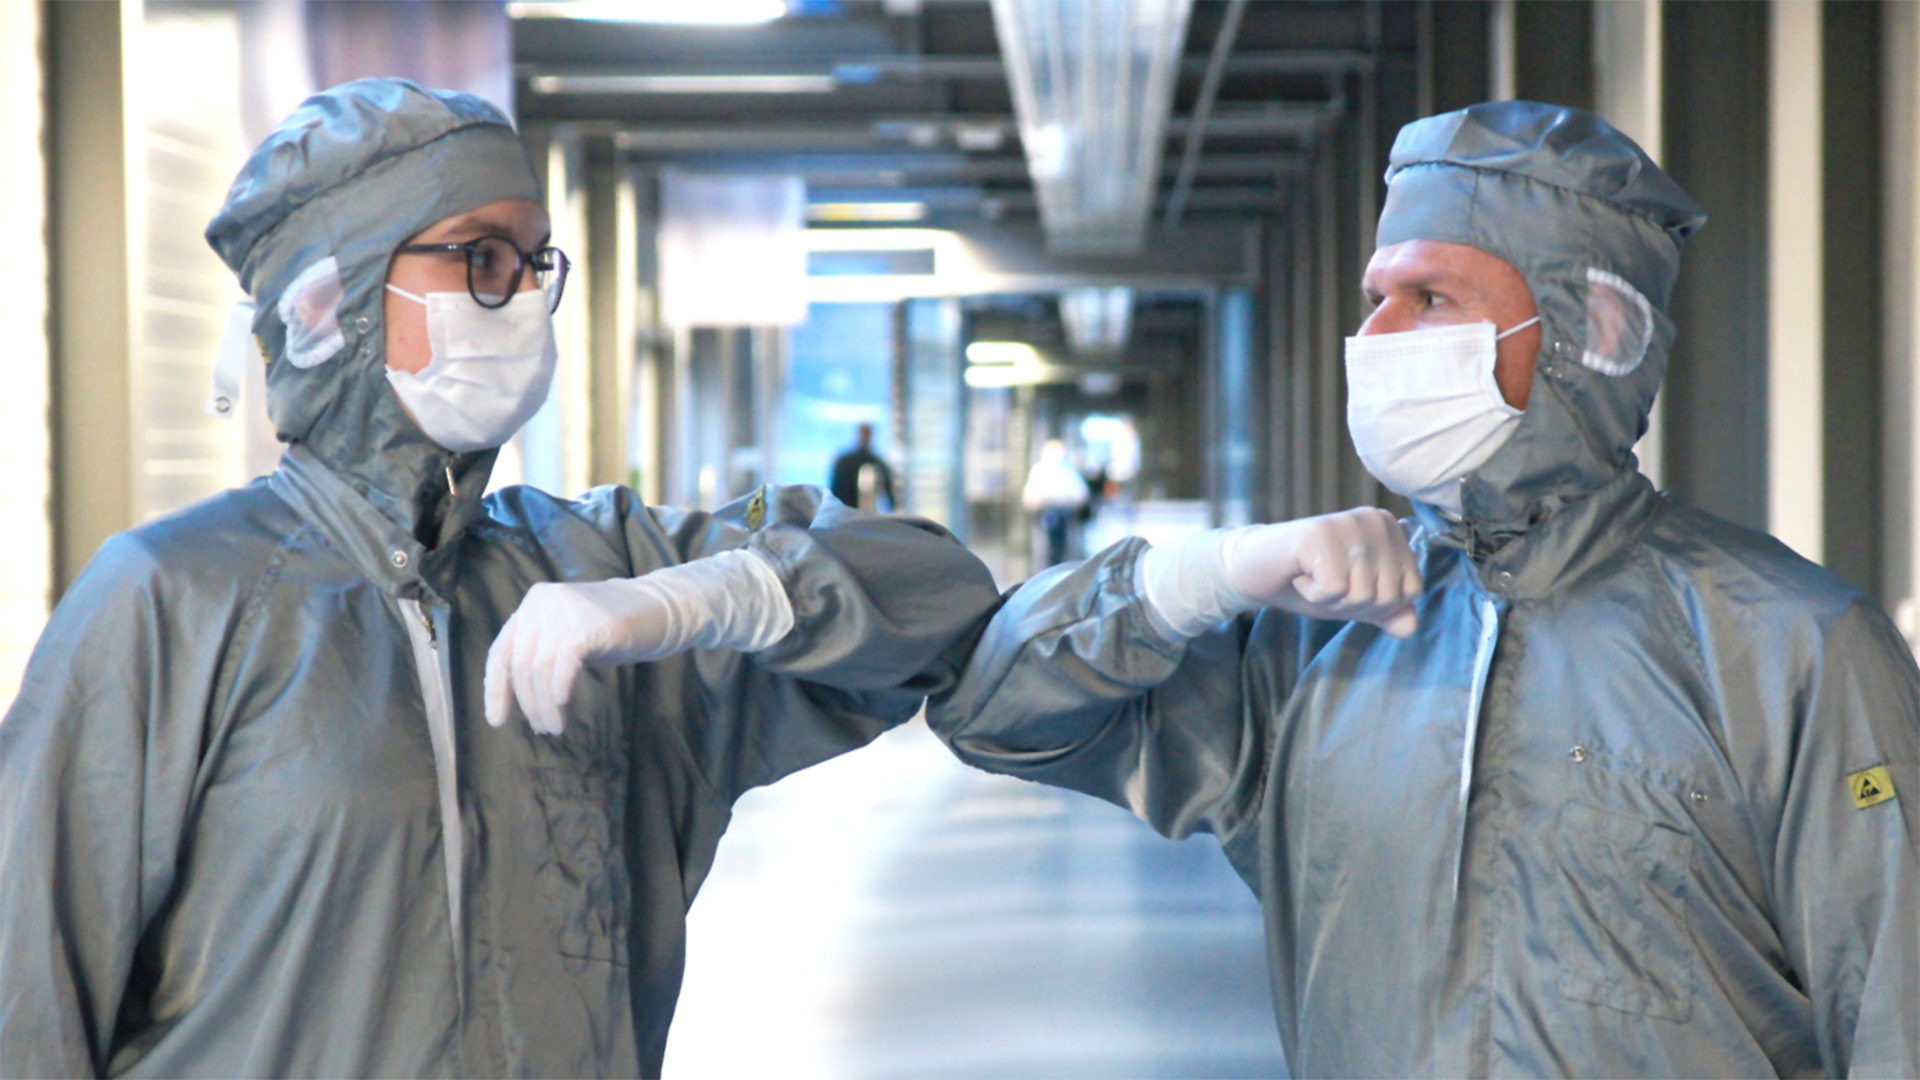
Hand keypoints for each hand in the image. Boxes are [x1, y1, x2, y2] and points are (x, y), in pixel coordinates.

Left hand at [484, 578, 672, 734]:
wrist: (660, 610)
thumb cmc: (612, 632)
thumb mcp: (568, 640)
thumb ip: (542, 656)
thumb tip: (519, 700)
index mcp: (533, 605)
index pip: (502, 652)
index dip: (496, 690)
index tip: (497, 721)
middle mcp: (543, 602)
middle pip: (521, 664)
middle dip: (528, 703)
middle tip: (544, 728)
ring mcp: (566, 609)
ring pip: (540, 667)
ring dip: (544, 705)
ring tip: (556, 726)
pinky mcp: (590, 623)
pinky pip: (564, 663)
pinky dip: (559, 688)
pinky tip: (562, 704)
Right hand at [1224, 508, 1422, 637]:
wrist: (1255, 569)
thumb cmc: (1309, 580)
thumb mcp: (1356, 599)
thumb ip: (1387, 610)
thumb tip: (1408, 627)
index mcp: (1391, 529)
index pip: (1412, 591)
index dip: (1376, 604)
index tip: (1346, 583)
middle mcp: (1375, 519)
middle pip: (1388, 595)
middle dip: (1353, 603)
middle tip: (1325, 580)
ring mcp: (1349, 524)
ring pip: (1362, 595)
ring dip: (1331, 599)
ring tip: (1313, 576)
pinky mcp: (1322, 534)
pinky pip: (1334, 590)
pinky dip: (1313, 594)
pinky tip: (1301, 574)